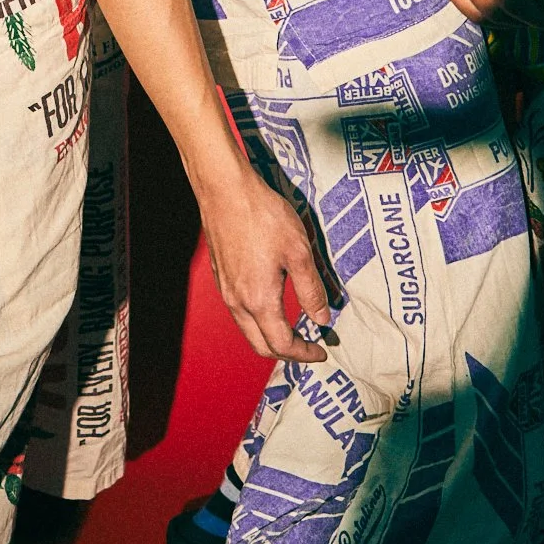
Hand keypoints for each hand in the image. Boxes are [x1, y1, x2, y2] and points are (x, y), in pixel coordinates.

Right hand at [195, 159, 331, 364]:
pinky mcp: (221, 276)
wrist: (225, 190)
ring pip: (248, 330)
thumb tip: (322, 319)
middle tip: (309, 347)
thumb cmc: (263, 216)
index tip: (322, 350)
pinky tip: (272, 305)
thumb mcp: (299, 252)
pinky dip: (258, 321)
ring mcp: (226, 290)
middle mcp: (238, 302)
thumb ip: (311, 290)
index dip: (304, 353)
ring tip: (294, 329)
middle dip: (286, 353)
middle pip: (261, 346)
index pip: (282, 344)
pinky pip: (239, 312)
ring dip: (271, 337)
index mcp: (260, 300)